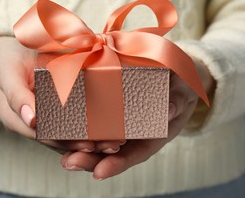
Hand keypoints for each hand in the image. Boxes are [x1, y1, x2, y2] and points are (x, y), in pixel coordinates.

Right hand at [0, 37, 122, 153]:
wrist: (13, 53)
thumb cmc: (9, 60)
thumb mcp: (8, 73)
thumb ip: (17, 95)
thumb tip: (33, 120)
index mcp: (15, 119)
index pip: (42, 135)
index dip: (65, 141)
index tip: (87, 143)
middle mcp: (32, 124)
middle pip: (58, 140)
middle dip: (84, 144)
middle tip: (109, 145)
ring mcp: (44, 119)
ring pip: (67, 136)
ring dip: (90, 140)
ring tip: (114, 142)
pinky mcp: (55, 111)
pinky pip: (71, 121)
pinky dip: (89, 126)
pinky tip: (108, 129)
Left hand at [60, 57, 214, 178]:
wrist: (175, 73)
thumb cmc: (181, 84)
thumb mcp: (184, 91)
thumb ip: (177, 99)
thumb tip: (169, 110)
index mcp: (152, 134)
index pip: (133, 154)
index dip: (116, 164)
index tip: (99, 172)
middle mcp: (133, 132)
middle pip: (110, 151)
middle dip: (89, 159)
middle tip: (69, 162)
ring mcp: (120, 120)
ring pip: (98, 138)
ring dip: (79, 146)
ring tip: (61, 154)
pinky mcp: (108, 104)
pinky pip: (93, 116)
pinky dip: (78, 122)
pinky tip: (60, 125)